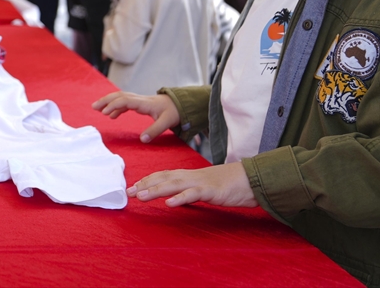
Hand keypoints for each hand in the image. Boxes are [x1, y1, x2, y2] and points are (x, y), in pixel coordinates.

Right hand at [92, 91, 178, 142]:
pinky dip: (116, 107)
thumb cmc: (174, 112)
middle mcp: (140, 99)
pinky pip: (125, 103)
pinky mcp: (140, 103)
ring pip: (120, 97)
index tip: (105, 113)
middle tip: (94, 107)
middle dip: (106, 100)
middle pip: (119, 95)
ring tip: (97, 109)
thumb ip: (154, 131)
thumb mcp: (167, 122)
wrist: (181, 103)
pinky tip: (111, 116)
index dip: (114, 105)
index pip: (125, 100)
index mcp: (145, 103)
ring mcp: (139, 100)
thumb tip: (142, 140)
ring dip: (108, 102)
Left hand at [127, 162, 258, 207]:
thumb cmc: (227, 184)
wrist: (250, 179)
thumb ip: (189, 190)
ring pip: (174, 185)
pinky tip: (170, 204)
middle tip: (129, 192)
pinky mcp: (211, 191)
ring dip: (156, 190)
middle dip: (145, 185)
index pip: (163, 175)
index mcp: (189, 175)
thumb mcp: (204, 186)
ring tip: (142, 197)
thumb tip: (175, 197)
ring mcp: (200, 182)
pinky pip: (194, 195)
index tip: (133, 186)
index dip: (147, 180)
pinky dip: (181, 198)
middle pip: (164, 178)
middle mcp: (191, 176)